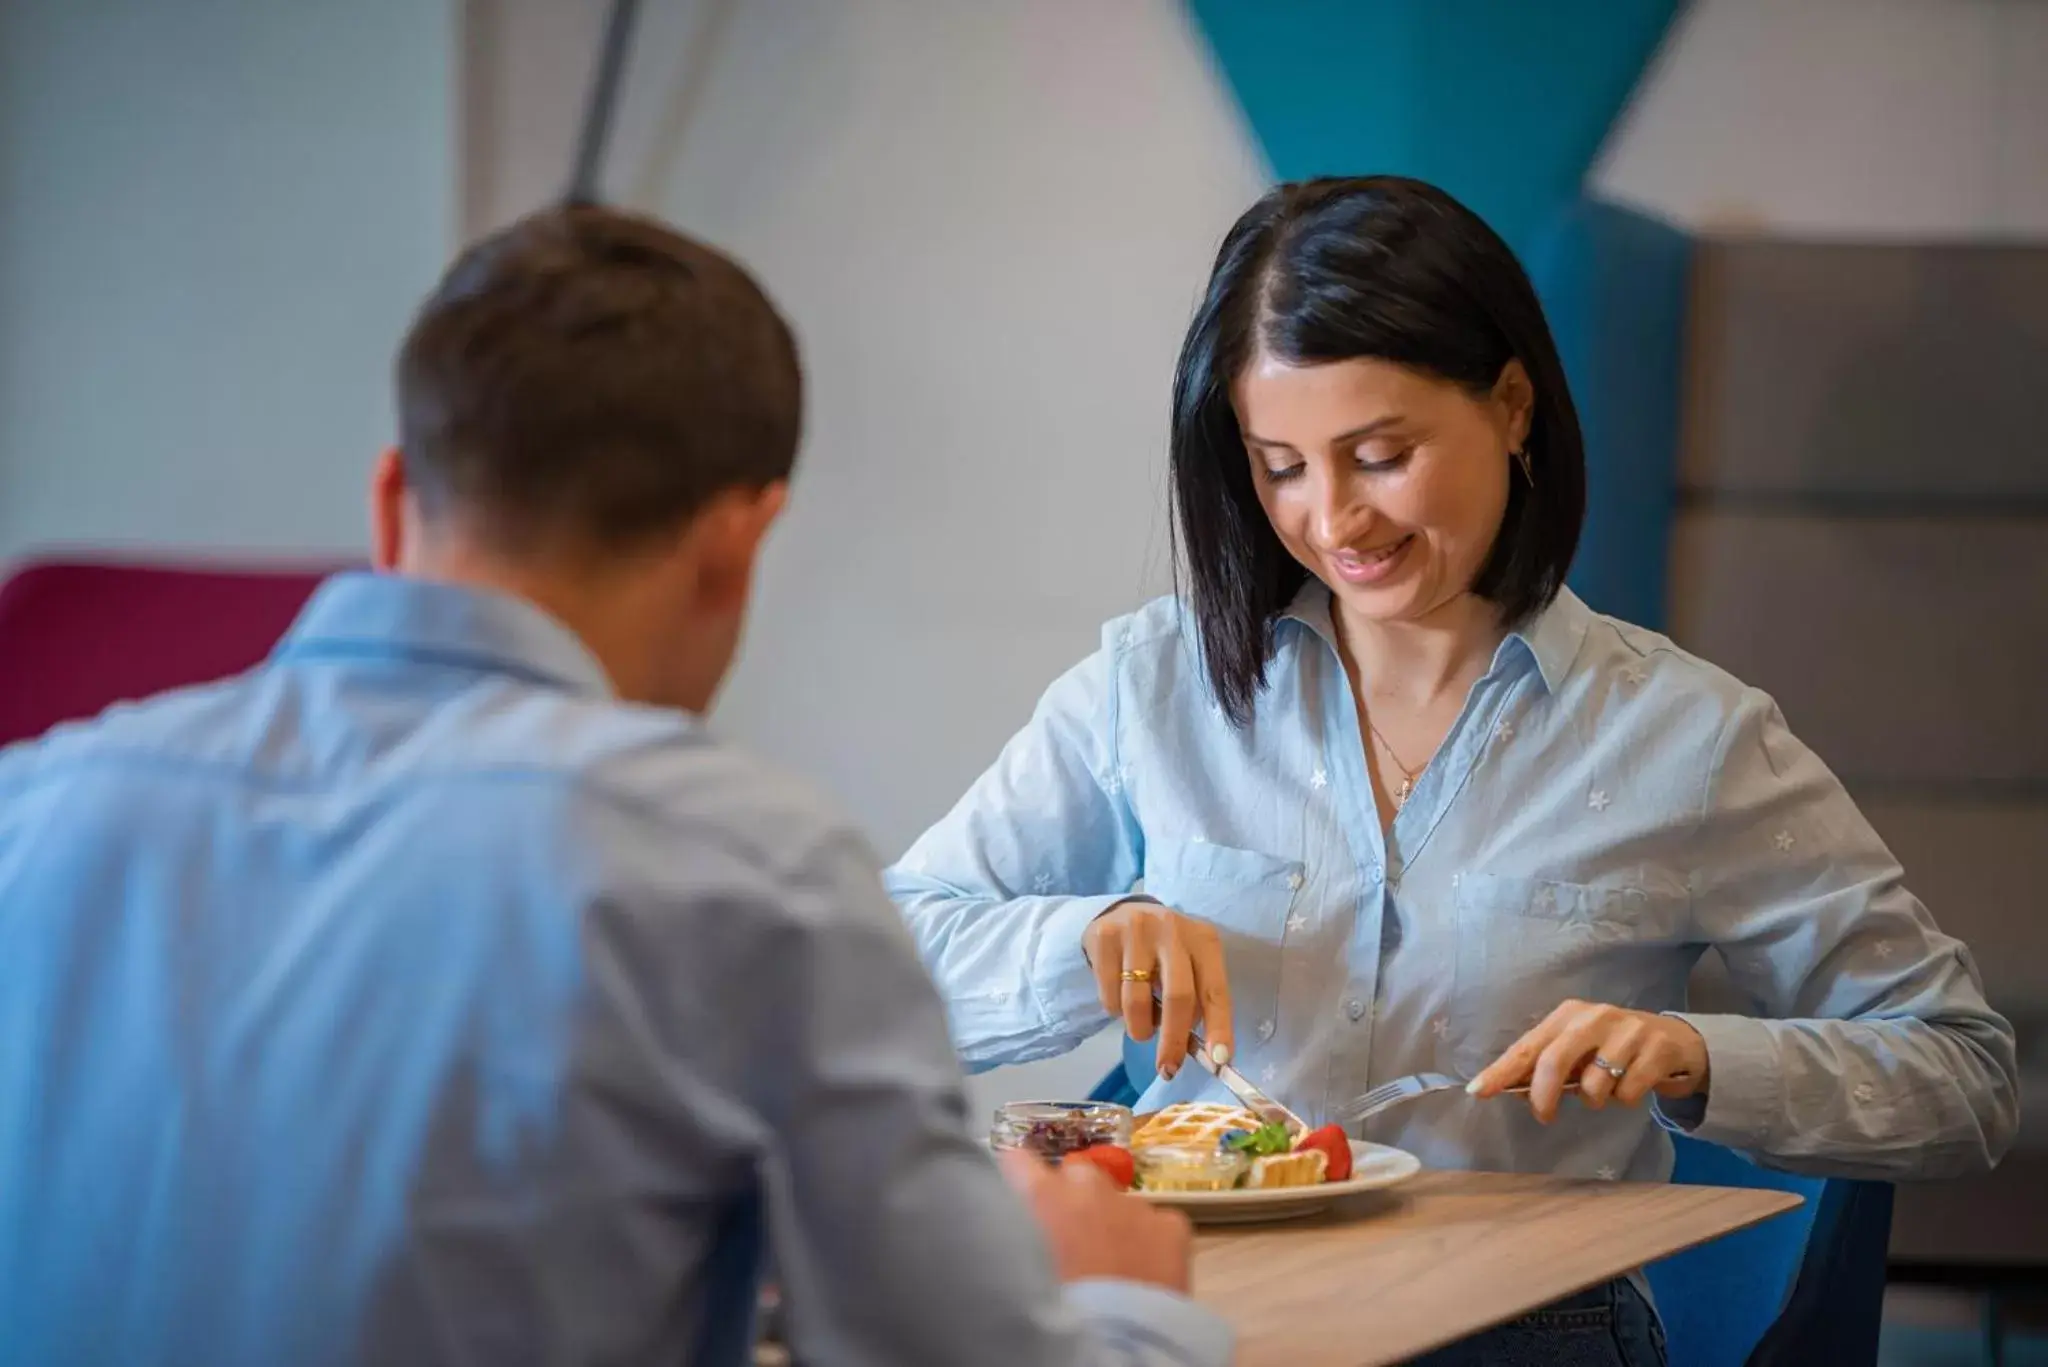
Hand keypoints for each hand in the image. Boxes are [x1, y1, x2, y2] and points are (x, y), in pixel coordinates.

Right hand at [998, 1149, 1193, 1291]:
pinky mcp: (1171, 1226)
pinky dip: (1151, 1240)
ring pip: (1119, 1200)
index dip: (1020, 1180)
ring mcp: (1135, 1205)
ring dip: (1112, 1221)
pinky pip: (1158, 1222)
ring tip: (1112, 1263)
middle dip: (1072, 1198)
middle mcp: (1088, 1188)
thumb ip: (1019, 1236)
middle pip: (1076, 1174)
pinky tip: (1146, 1271)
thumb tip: (1018, 1229)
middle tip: (1071, 1239)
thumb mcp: (1018, 1269)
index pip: (1019, 1161)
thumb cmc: (1055, 1310)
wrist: (1114, 1348)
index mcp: (1042, 1197)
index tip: (1022, 1200)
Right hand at [1082, 900, 1232, 1078]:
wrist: (1123, 913)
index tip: (1218, 1061)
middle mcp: (1172, 930)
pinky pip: (1110, 997)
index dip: (1219, 1027)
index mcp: (1203, 940)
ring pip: (1137, 1002)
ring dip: (1139, 1028)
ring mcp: (1136, 931)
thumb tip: (1207, 1055)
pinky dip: (1116, 1011)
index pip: (1215, 990)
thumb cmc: (1165, 951)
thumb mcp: (1190, 966)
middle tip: (1167, 1068)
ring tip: (1141, 1024)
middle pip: (1178, 997)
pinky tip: (1121, 995)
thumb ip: (1197, 1001)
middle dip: (1172, 1041)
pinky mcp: (1104, 938)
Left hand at [1467, 1000, 1708, 1123]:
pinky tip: (1634, 1085)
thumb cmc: (1614, 1047)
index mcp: (1567, 1015)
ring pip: (1595, 1084)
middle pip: (1554, 1061)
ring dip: (1596, 1099)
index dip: (1501, 1071)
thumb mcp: (1579, 1049)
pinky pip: (1628, 1093)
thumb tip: (1512, 1090)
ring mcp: (1628, 1031)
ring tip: (1607, 1088)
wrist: (1677, 1041)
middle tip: (1544, 1116)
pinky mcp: (1657, 1049)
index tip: (1478, 1091)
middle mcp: (1595, 1016)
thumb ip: (1548, 1066)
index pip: (1527, 1047)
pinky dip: (1626, 1100)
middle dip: (1543, 1096)